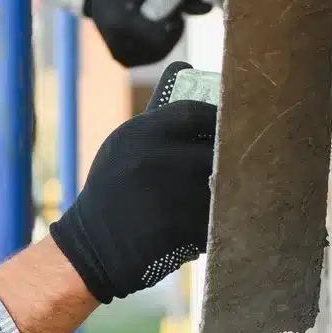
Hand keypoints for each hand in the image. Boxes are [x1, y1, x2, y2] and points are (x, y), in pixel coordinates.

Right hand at [48, 93, 216, 301]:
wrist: (93, 247)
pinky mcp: (180, 229)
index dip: (217, 118)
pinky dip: (218, 221)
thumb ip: (157, 123)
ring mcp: (168, 195)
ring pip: (221, 187)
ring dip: (228, 193)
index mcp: (138, 134)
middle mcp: (153, 159)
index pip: (194, 112)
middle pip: (216, 149)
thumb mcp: (123, 148)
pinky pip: (216, 218)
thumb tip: (196, 84)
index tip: (228, 127)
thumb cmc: (113, 191)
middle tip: (238, 163)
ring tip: (224, 196)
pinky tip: (207, 223)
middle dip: (230, 158)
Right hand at [82, 0, 211, 67]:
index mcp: (122, 22)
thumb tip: (208, 9)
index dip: (174, 25)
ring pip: (159, 53)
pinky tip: (150, 30)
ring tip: (156, 20)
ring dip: (166, 38)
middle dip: (172, 32)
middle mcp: (118, 43)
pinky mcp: (124, 61)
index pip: (161, 35)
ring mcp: (121, 55)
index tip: (174, 12)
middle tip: (168, 15)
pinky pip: (152, 56)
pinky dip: (157, 44)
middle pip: (162, 46)